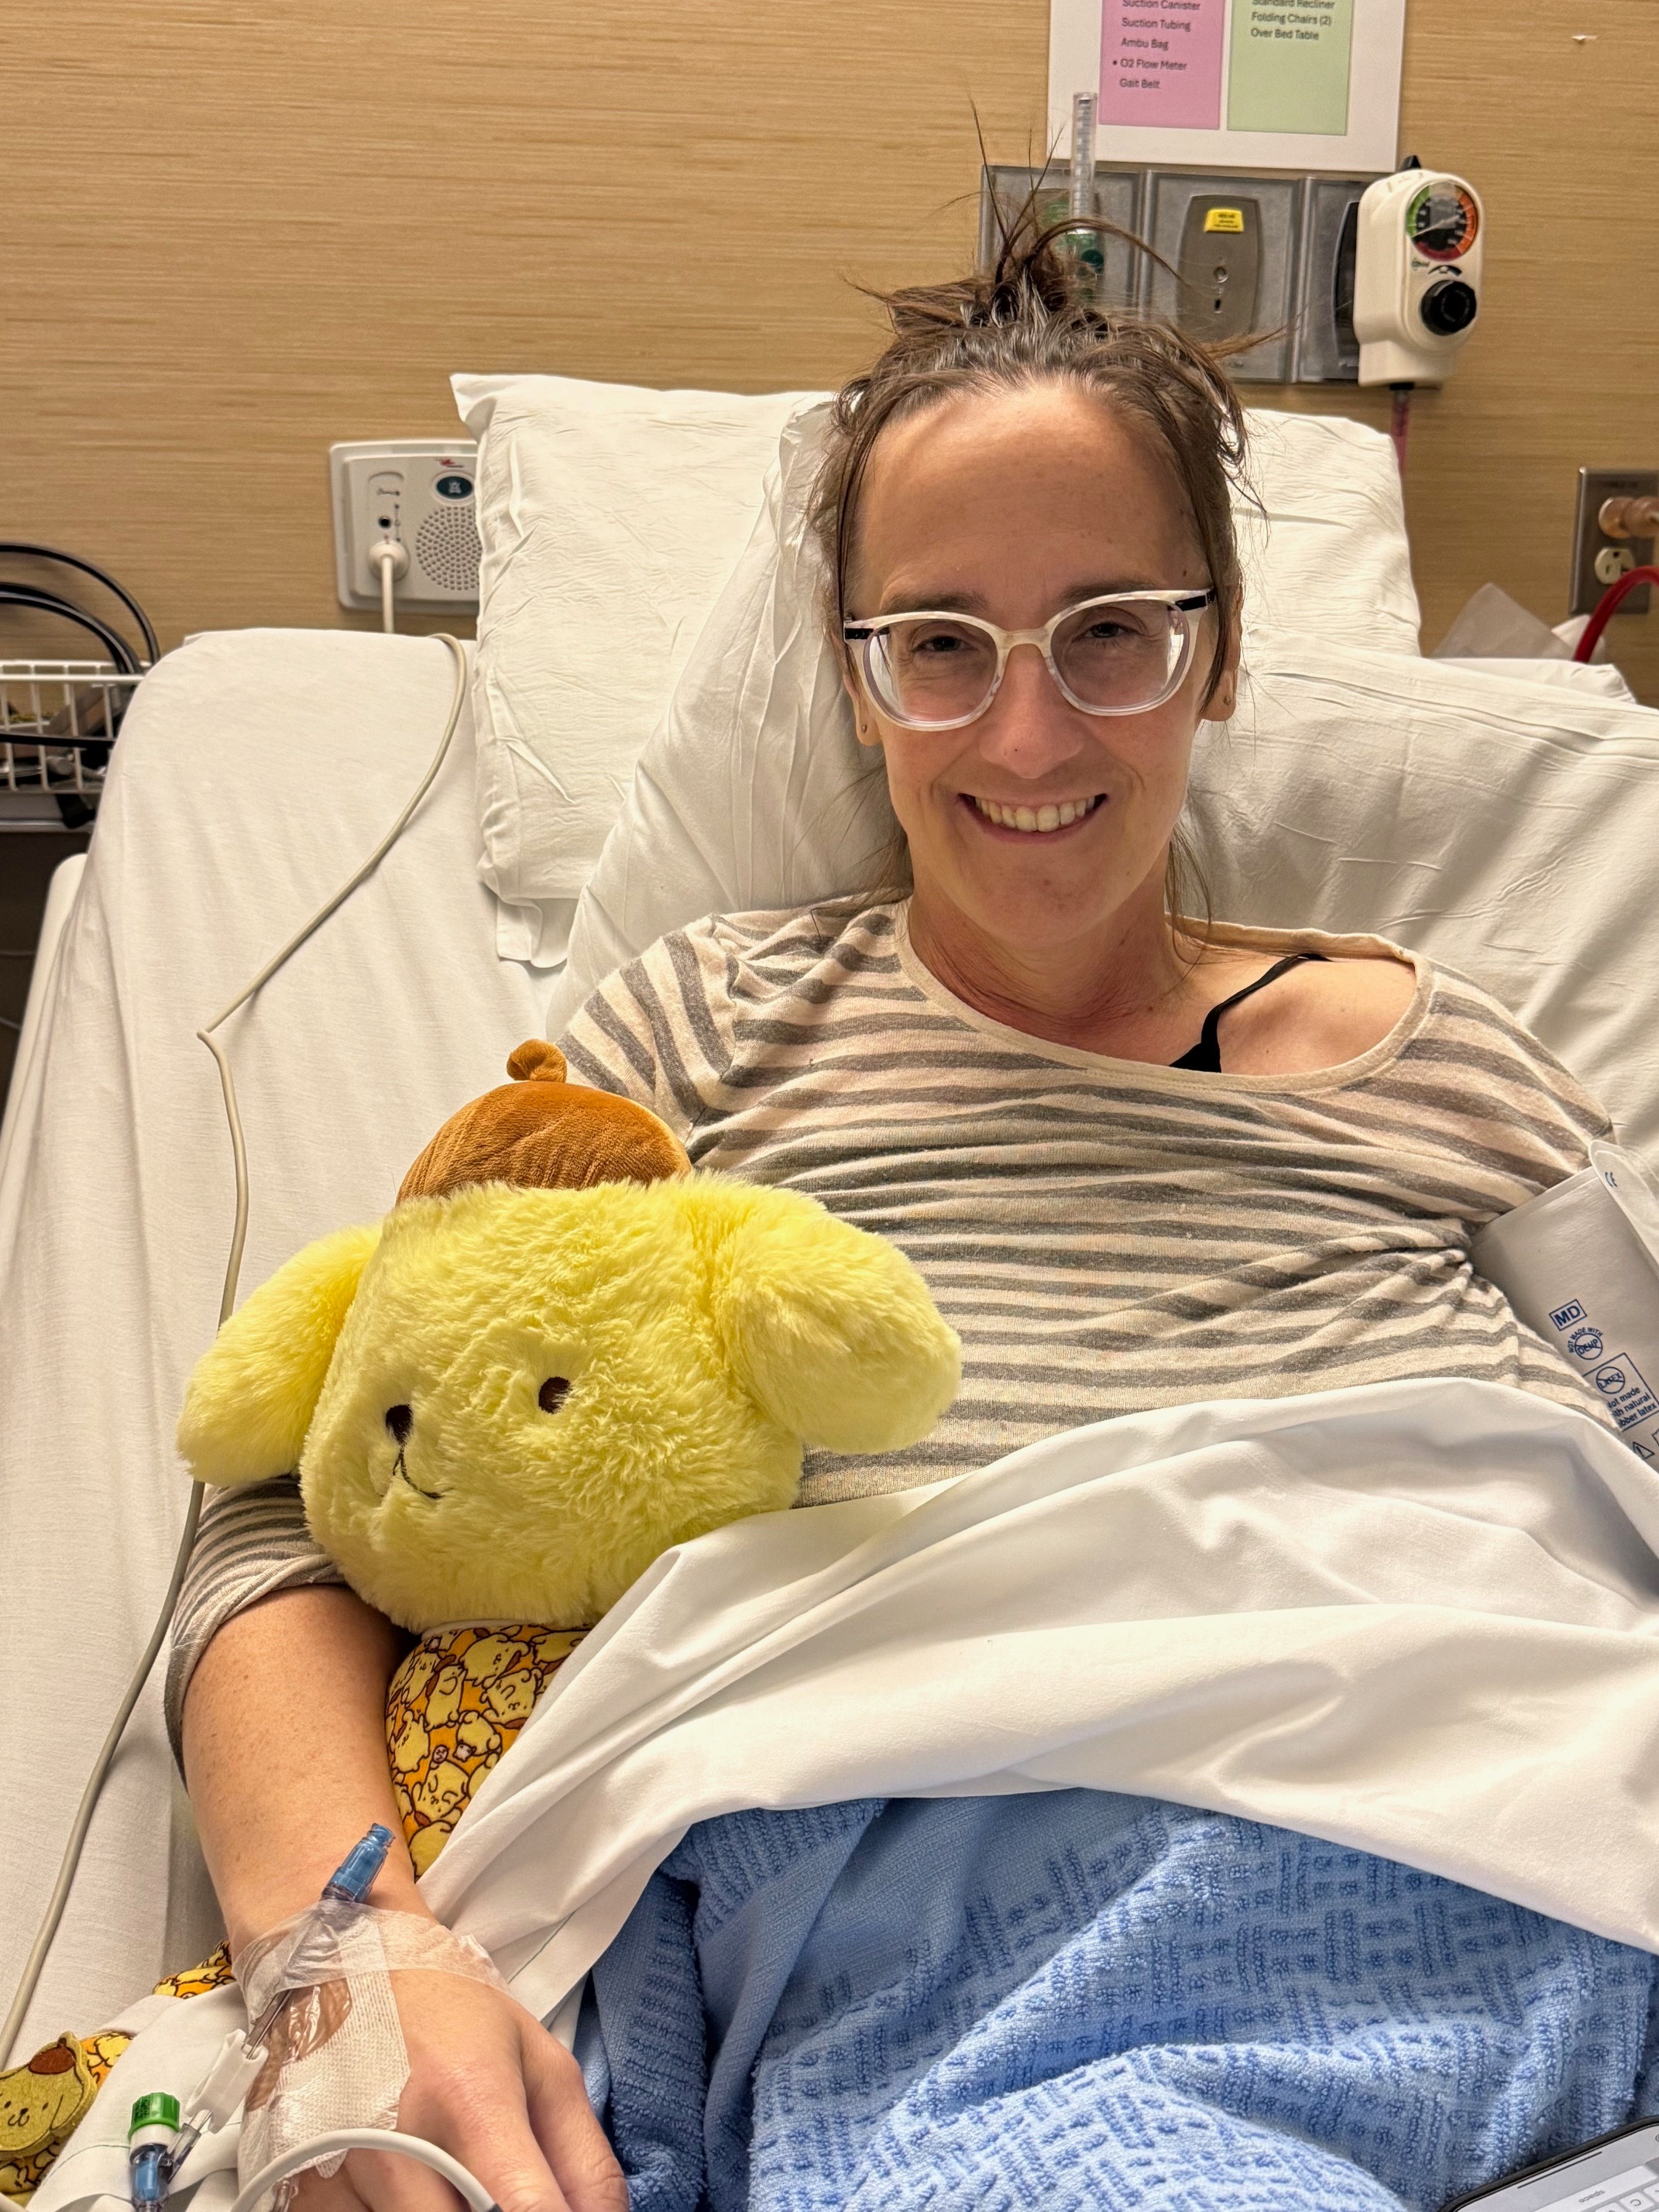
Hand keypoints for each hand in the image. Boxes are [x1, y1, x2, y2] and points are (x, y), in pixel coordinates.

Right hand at [288, 1967, 625, 2211]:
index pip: (525, 2210)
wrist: (342, 1972)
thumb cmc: (449, 2014)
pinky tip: (415, 2191)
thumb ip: (582, 2155)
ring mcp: (339, 2178)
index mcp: (470, 2100)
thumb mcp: (539, 2061)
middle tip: (510, 2195)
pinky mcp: (302, 2200)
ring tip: (458, 2184)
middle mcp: (397, 2147)